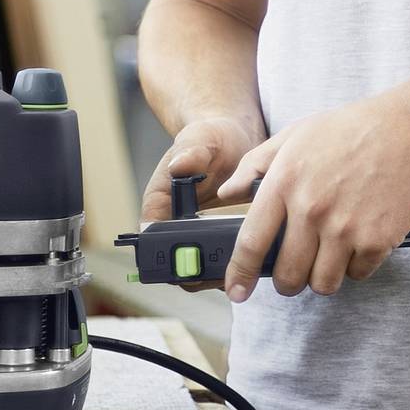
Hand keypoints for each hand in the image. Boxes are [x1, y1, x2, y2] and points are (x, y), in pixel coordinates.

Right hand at [145, 114, 262, 288]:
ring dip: (219, 272)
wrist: (235, 138)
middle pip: (176, 264)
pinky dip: (239, 262)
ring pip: (200, 269)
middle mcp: (174, 225)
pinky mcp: (220, 238)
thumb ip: (192, 152)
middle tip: (225, 269)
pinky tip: (258, 257)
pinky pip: (224, 261)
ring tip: (245, 264)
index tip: (191, 260)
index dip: (167, 256)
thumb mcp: (201, 139)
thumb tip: (179, 166)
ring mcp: (197, 234)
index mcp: (160, 204)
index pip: (151, 241)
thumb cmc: (211, 137)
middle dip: (198, 272)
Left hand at [216, 88, 409, 300]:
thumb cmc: (354, 128)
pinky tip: (360, 240)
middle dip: (288, 281)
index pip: (251, 243)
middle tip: (296, 271)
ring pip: (322, 283)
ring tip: (330, 255)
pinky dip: (357, 265)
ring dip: (323, 276)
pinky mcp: (377, 240)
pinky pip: (358, 273)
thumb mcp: (297, 134)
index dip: (240, 274)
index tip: (237, 291)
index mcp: (286, 182)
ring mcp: (346, 228)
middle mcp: (312, 209)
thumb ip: (255, 164)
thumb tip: (228, 192)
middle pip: (288, 275)